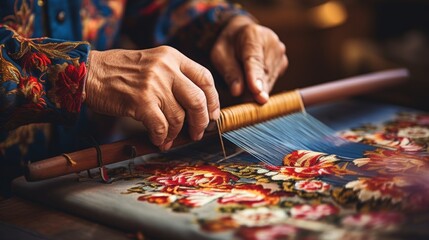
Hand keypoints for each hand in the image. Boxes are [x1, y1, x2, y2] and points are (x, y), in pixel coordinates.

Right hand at [86, 46, 219, 149]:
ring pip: (179, 116)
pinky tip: (159, 140)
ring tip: (170, 139)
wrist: (89, 72)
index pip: (205, 78)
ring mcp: (153, 83)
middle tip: (197, 132)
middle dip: (201, 121)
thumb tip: (197, 106)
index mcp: (172, 56)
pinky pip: (161, 126)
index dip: (213, 100)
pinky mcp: (140, 101)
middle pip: (198, 100)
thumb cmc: (120, 71)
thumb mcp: (153, 63)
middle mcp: (166, 67)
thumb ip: (175, 77)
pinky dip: (162, 137)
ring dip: (177, 133)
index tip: (212, 115)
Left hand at [211, 16, 287, 103]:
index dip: (255, 77)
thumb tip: (237, 91)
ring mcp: (280, 52)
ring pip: (269, 80)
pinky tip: (253, 84)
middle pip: (264, 73)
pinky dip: (262, 87)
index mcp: (253, 34)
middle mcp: (271, 41)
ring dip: (257, 90)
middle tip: (243, 102)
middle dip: (254, 91)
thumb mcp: (219, 56)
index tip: (256, 92)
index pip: (254, 60)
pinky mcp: (283, 63)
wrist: (240, 35)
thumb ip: (229, 72)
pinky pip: (272, 81)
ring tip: (244, 92)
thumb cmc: (228, 46)